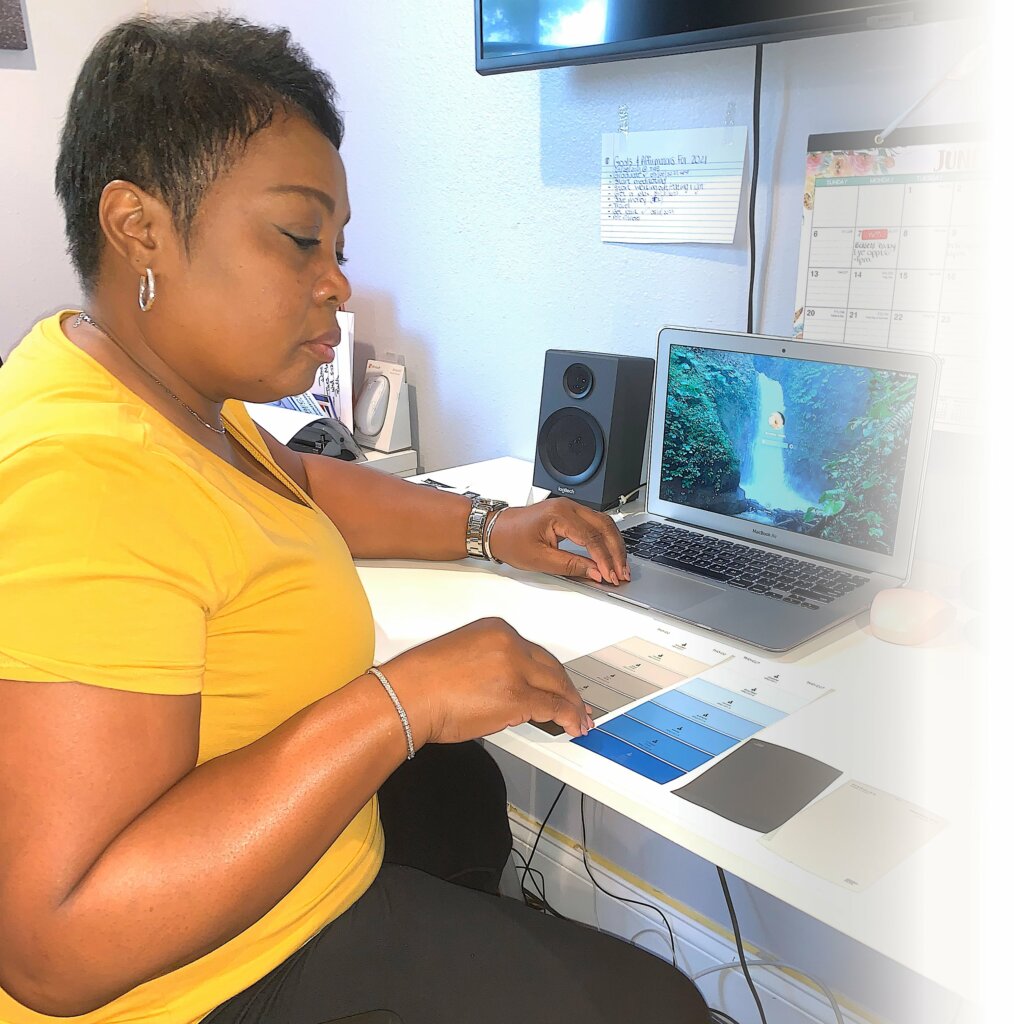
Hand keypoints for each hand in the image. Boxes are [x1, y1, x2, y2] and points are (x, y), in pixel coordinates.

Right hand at [379, 618, 593, 744]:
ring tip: (579, 719)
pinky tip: (572, 725)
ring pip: (556, 686)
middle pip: (550, 667)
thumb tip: (506, 687)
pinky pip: (551, 707)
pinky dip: (567, 717)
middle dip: (565, 688)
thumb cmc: (420, 682)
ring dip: (571, 705)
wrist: (406, 696)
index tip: (555, 683)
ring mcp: (515, 669)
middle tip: (575, 703)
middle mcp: (509, 643)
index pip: (534, 652)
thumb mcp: (461, 657)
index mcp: (496, 630)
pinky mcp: (517, 696)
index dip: (549, 673)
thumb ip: (490, 665)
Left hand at [487, 500, 629, 584]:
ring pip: (603, 524)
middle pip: (604, 527)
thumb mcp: (540, 560)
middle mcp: (568, 506)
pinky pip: (595, 524)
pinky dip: (605, 540)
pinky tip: (609, 554)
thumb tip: (595, 572)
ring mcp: (570, 508)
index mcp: (560, 515)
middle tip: (621, 573)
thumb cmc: (511, 540)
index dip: (604, 559)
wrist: (495, 529)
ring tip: (619, 566)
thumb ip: (571, 565)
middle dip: (616, 552)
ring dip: (614, 545)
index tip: (610, 576)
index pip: (592, 538)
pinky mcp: (570, 514)